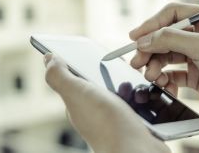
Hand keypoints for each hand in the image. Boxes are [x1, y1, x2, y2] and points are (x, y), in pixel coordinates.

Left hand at [44, 53, 169, 152]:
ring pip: (126, 88)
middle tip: (126, 70)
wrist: (136, 151)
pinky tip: (149, 94)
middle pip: (107, 79)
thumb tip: (48, 59)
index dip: (92, 62)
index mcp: (79, 101)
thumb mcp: (76, 94)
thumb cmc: (105, 124)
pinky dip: (146, 94)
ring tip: (139, 84)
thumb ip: (60, 76)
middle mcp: (97, 109)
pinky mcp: (135, 119)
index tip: (104, 55)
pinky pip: (141, 99)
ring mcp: (117, 115)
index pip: (82, 74)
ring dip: (134, 82)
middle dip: (118, 71)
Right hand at [129, 2, 198, 120]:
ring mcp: (197, 54)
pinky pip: (172, 73)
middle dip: (150, 49)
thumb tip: (143, 40)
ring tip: (151, 76)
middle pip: (165, 36)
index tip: (134, 37)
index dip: (151, 24)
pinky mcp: (195, 73)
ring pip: (166, 55)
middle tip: (136, 61)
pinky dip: (164, 78)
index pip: (172, 14)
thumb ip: (169, 39)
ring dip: (155, 66)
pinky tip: (164, 85)